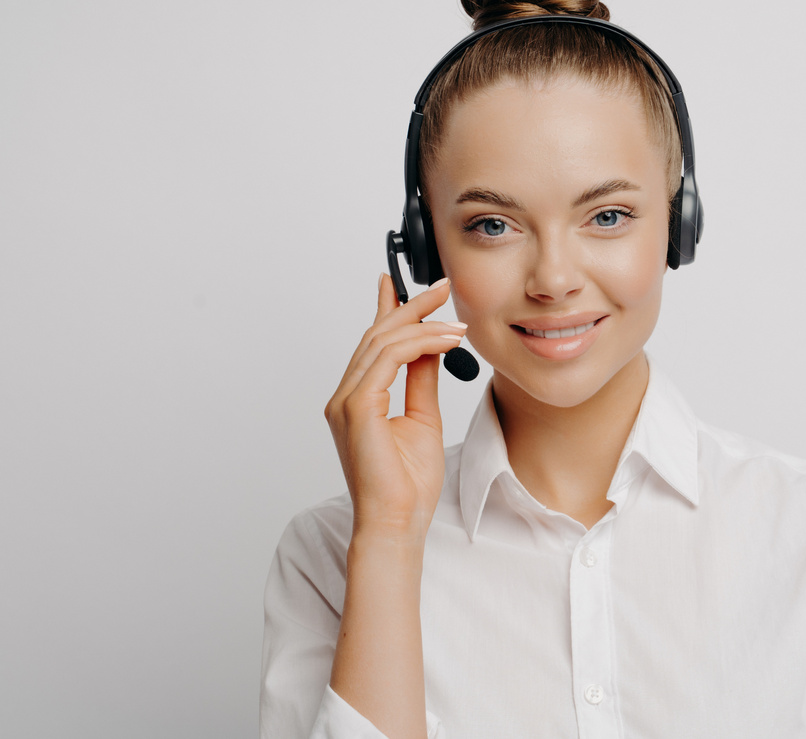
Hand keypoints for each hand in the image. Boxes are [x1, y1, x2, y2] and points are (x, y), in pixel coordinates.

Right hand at [324, 275, 466, 542]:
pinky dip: (419, 344)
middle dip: (411, 307)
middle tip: (443, 288)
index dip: (388, 309)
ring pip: (383, 343)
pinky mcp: (357, 409)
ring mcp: (346, 402)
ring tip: (458, 323)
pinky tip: (445, 342)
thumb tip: (432, 348)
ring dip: (424, 326)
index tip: (406, 285)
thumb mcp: (423, 417)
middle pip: (377, 336)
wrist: (398, 522)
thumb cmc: (408, 484)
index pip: (373, 344)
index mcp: (358, 400)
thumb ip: (422, 380)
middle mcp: (345, 397)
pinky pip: (388, 360)